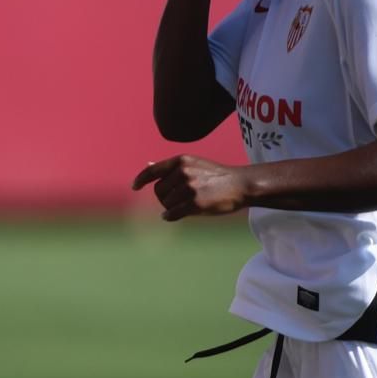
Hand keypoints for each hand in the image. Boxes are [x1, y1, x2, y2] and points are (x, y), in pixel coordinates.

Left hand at [131, 155, 247, 220]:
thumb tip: (148, 165)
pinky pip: (172, 213)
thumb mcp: (194, 163)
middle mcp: (182, 172)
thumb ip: (172, 167)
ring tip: (185, 205)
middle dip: (164, 198)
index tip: (135, 187)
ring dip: (171, 208)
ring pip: (166, 204)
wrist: (241, 184)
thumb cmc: (217, 175)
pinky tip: (171, 216)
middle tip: (177, 200)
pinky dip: (170, 216)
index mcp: (180, 161)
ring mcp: (189, 188)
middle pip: (158, 191)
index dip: (140, 180)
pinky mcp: (195, 203)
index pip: (152, 171)